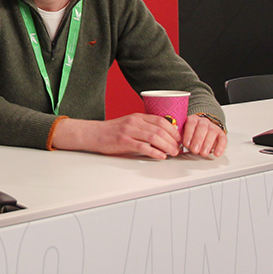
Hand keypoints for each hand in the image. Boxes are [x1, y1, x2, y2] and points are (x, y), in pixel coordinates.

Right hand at [51, 113, 181, 158]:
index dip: (174, 130)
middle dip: (173, 140)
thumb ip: (144, 127)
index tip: (179, 139)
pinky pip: (143, 146)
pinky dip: (155, 152)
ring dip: (167, 147)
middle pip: (160, 129)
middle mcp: (134, 122)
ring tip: (172, 153)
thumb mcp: (130, 124)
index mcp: (137, 117)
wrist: (93, 134)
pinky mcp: (123, 141)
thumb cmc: (112, 132)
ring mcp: (129, 131)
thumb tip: (164, 136)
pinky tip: (160, 156)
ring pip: (154, 137)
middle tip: (178, 149)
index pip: (161, 120)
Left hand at [181, 114, 226, 156]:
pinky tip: (216, 154)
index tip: (186, 144)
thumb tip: (177, 144)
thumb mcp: (185, 133)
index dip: (188, 134)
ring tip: (203, 153)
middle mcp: (203, 121)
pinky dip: (220, 147)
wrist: (204, 131)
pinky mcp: (221, 134)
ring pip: (212, 132)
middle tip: (194, 150)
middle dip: (198, 140)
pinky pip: (223, 139)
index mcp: (193, 119)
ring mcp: (213, 127)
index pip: (191, 124)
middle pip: (202, 128)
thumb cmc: (192, 135)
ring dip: (207, 143)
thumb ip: (182, 137)